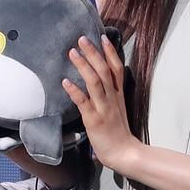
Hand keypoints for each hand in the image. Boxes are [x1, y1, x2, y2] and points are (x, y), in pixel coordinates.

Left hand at [65, 35, 138, 173]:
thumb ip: (111, 95)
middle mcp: (112, 97)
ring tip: (72, 52)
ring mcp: (103, 107)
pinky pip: (83, 102)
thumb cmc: (118, 132)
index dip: (110, 52)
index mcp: (118, 94)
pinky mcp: (94, 119)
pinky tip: (65, 82)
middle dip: (93, 53)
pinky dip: (74, 91)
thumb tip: (102, 82)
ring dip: (83, 65)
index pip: (116, 68)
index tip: (102, 37)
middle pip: (104, 70)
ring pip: (94, 81)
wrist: (124, 152)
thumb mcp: (118, 108)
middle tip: (81, 39)